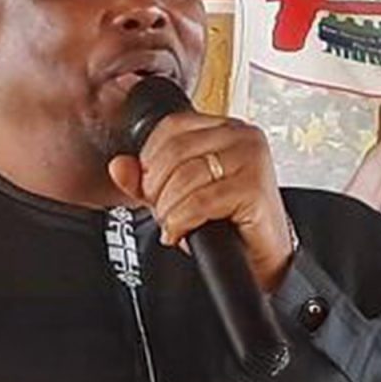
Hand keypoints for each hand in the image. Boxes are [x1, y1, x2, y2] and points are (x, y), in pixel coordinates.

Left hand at [107, 112, 293, 292]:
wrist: (262, 255)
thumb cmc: (227, 220)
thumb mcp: (177, 194)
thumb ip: (144, 179)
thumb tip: (118, 166)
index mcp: (225, 128)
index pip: (172, 126)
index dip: (150, 158)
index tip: (150, 186)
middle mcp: (242, 137)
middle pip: (174, 151)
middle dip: (157, 189)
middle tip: (163, 211)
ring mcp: (252, 160)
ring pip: (184, 177)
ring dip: (169, 209)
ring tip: (175, 224)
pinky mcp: (255, 188)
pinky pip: (199, 201)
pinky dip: (182, 222)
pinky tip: (183, 233)